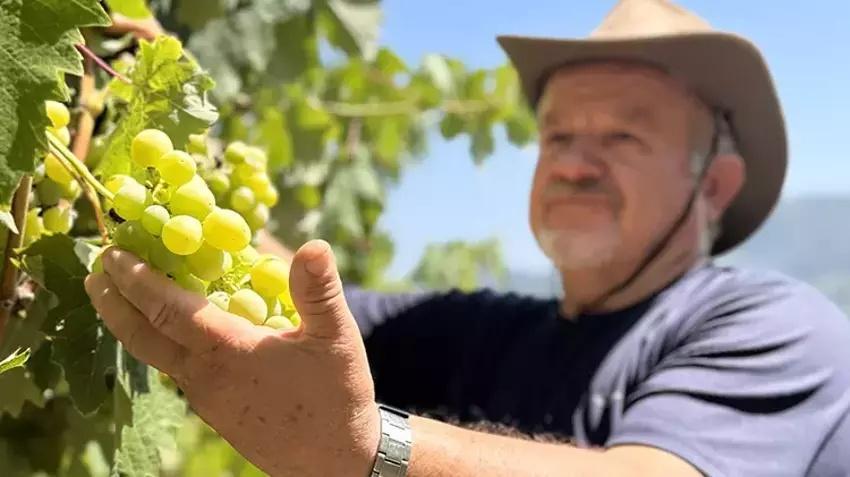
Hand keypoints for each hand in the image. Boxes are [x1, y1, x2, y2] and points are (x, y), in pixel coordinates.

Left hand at [85, 240, 379, 476]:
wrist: (334, 462)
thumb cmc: (337, 397)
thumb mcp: (336, 339)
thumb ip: (319, 291)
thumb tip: (313, 245)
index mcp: (228, 351)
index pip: (166, 310)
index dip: (136, 279)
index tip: (112, 254)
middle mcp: (205, 377)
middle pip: (141, 338)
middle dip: (113, 303)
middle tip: (94, 273)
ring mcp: (206, 400)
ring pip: (157, 358)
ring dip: (133, 326)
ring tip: (124, 300)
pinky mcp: (215, 414)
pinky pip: (179, 372)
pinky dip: (162, 345)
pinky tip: (177, 336)